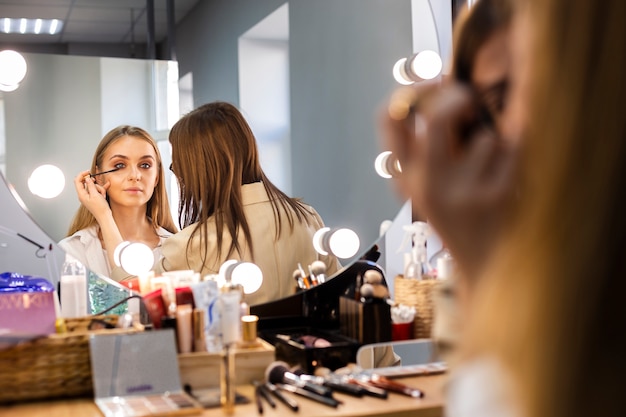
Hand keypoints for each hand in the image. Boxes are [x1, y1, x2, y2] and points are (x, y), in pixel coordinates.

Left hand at [73, 170, 111, 220]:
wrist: (105, 216)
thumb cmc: (100, 208)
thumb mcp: (95, 195)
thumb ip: (90, 186)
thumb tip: (87, 178)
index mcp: (82, 194)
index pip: (77, 181)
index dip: (82, 175)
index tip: (88, 172)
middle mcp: (84, 195)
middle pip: (87, 183)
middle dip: (94, 184)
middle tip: (98, 185)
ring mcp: (89, 196)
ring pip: (93, 187)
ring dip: (100, 188)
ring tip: (103, 195)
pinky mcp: (94, 197)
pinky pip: (97, 191)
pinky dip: (101, 190)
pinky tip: (107, 186)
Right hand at [379, 82, 518, 281]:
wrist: (482, 262)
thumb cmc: (457, 209)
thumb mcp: (426, 181)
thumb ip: (425, 141)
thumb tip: (444, 86)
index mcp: (402, 175)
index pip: (388, 117)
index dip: (412, 89)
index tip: (435, 82)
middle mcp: (424, 183)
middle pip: (438, 115)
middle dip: (459, 97)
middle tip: (469, 100)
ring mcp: (460, 192)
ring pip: (486, 136)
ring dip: (493, 142)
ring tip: (490, 166)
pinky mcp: (494, 198)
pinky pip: (511, 150)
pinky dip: (514, 155)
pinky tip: (506, 177)